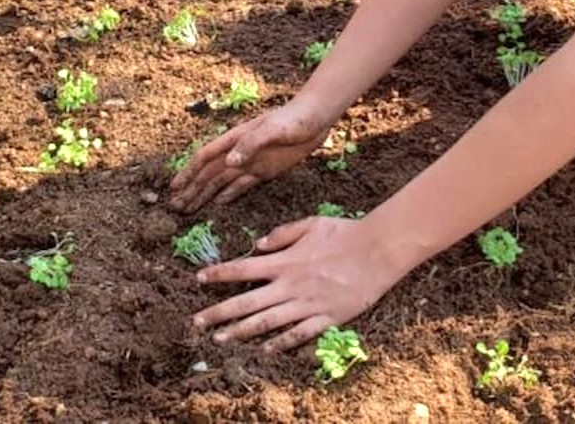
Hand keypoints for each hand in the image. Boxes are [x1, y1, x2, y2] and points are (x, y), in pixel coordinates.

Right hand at [170, 100, 330, 212]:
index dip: (188, 173)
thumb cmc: (292, 119)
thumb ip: (250, 144)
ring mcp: (250, 162)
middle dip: (191, 189)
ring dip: (205, 194)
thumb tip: (228, 163)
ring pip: (221, 182)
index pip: (205, 158)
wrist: (315, 118)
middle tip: (175, 207)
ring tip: (189, 208)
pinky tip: (217, 203)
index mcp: (234, 140)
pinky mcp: (264, 170)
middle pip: (208, 174)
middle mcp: (237, 152)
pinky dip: (228, 194)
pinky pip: (241, 185)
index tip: (174, 188)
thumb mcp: (272, 129)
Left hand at [192, 217, 408, 351]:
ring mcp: (307, 304)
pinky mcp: (327, 318)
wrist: (379, 250)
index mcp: (284, 261)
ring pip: (267, 322)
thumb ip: (281, 234)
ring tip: (219, 339)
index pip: (243, 268)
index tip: (198, 278)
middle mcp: (290, 285)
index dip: (219, 274)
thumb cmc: (344, 233)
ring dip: (240, 331)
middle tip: (196, 322)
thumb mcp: (310, 223)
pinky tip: (265, 350)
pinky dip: (281, 343)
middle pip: (247, 301)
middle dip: (218, 312)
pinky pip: (299, 334)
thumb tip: (255, 245)